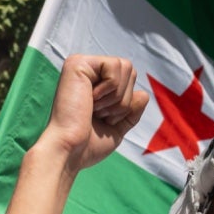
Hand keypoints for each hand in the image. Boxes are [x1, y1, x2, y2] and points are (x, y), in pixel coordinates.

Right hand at [37, 54, 147, 173]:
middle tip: (98, 114)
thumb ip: (132, 111)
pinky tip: (90, 99)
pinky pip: (115, 65)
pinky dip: (110, 88)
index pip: (130, 81)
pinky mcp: (77, 63)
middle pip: (131, 71)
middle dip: (122, 100)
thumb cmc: (87, 145)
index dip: (125, 104)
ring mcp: (80, 65)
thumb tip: (143, 94)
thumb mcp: (117, 128)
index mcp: (93, 84)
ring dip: (116, 96)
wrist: (70, 150)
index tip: (103, 119)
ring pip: (125, 66)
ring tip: (94, 107)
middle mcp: (86, 71)